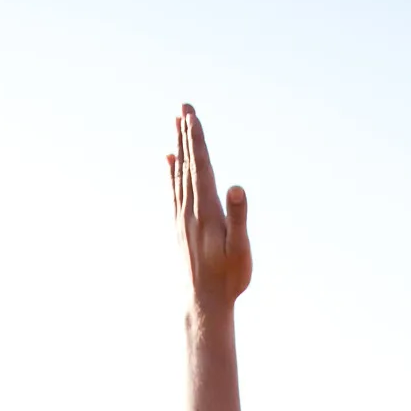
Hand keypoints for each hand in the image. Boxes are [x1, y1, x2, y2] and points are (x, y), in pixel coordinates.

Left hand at [169, 105, 250, 310]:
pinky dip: (172, 172)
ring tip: (176, 124)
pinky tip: (169, 161)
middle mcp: (190, 210)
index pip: (202, 167)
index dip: (197, 140)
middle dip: (186, 135)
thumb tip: (235, 187)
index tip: (192, 116)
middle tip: (183, 107)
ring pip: (179, 174)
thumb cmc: (229, 278)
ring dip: (179, 148)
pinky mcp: (180, 227)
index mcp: (206, 211)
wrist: (203, 303)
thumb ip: (239, 217)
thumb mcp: (241, 249)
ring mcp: (182, 218)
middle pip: (188, 164)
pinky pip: (174, 191)